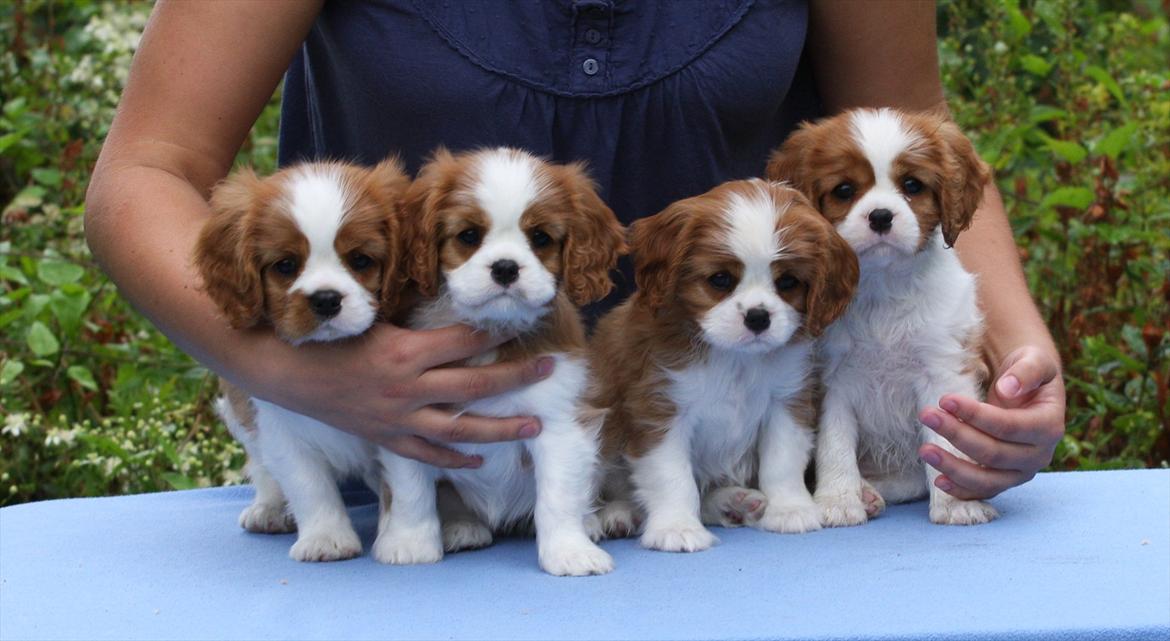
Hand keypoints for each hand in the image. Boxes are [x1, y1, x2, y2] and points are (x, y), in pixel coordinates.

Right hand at [249, 322, 553, 468]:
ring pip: (461, 429)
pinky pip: (427, 452)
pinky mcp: (386, 437)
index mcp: (404, 351)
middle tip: (549, 369)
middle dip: (517, 377)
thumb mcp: (372, 316)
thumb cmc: (327, 335)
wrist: (284, 370)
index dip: (496, 334)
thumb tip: (451, 299)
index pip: (464, 342)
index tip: (523, 326)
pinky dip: (455, 458)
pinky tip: (481, 459)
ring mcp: (398, 418)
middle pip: (475, 386)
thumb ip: (412, 316)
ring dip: (501, 428)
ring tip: (534, 426)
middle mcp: (407, 388)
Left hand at [918, 345, 1065, 498]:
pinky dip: (961, 490)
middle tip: (926, 415)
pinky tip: (938, 480)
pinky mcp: (1004, 480)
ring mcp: (1021, 472)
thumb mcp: (1034, 360)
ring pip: (987, 480)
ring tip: (925, 450)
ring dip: (953, 467)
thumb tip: (1008, 388)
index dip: (975, 415)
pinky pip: (983, 491)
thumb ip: (1026, 371)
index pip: (1008, 426)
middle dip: (957, 435)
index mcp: (1049, 426)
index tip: (945, 399)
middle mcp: (1039, 455)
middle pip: (993, 453)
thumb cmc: (1027, 372)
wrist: (1026, 388)